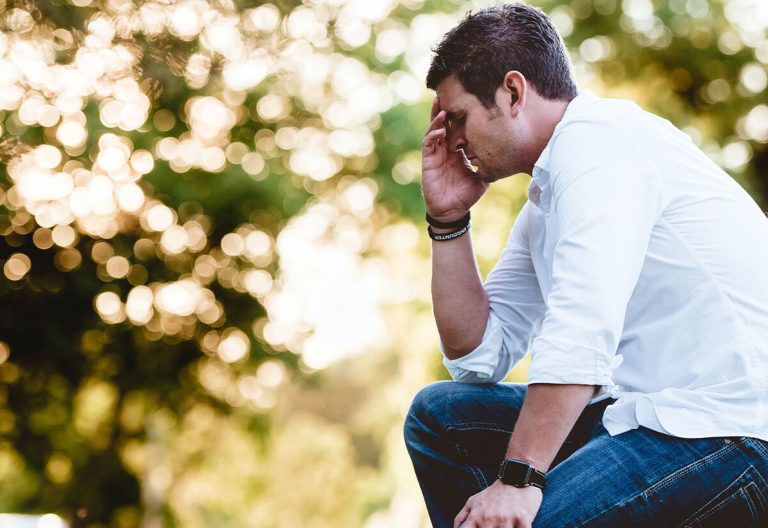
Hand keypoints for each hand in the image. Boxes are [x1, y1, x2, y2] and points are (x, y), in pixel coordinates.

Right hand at [422, 97, 488, 221]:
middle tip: (449, 93)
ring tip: (442, 107)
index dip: (461, 115)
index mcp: (458, 150)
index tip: (468, 101)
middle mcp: (446, 148)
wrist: (453, 211)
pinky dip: (433, 135)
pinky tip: (440, 130)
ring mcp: (436, 154)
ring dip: (437, 118)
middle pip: (444, 124)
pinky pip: (429, 144)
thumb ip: (490, 164)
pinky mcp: (428, 161)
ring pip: (434, 130)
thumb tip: (507, 154)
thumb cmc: (466, 194)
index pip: (458, 128)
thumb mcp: (483, 175)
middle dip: (445, 109)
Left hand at [454, 480, 542, 527]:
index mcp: (476, 516)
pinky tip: (518, 524)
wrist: (516, 476)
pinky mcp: (522, 519)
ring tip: (507, 523)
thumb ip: (462, 517)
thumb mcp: (473, 501)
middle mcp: (488, 518)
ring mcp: (505, 519)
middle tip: (494, 524)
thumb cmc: (494, 493)